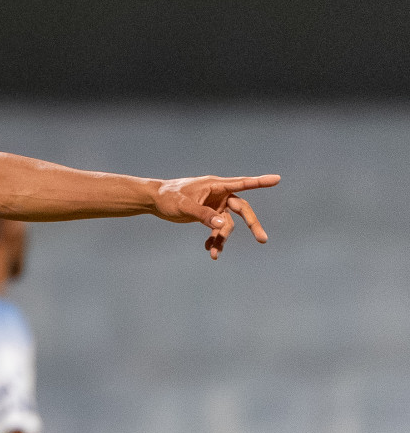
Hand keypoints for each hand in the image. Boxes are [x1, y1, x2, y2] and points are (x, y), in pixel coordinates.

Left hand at [151, 174, 278, 259]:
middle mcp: (219, 195)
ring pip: (227, 224)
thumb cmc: (168, 197)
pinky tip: (209, 250)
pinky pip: (217, 229)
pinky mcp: (208, 215)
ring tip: (214, 253)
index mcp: (215, 186)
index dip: (259, 182)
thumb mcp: (184, 206)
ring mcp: (215, 206)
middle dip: (252, 224)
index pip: (242, 183)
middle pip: (241, 209)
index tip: (277, 179)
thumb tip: (222, 224)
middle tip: (262, 239)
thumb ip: (203, 214)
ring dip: (222, 238)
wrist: (154, 201)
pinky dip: (214, 239)